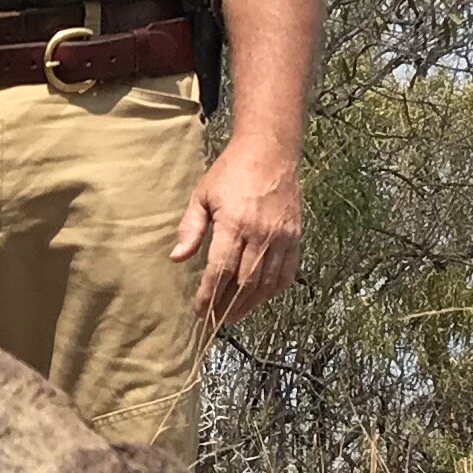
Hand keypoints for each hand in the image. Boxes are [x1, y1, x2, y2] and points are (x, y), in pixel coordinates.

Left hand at [171, 141, 301, 328]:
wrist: (270, 151)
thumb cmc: (232, 171)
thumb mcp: (203, 195)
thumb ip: (190, 228)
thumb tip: (177, 258)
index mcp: (234, 224)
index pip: (220, 271)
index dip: (209, 296)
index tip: (199, 311)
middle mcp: (261, 234)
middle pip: (243, 283)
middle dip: (227, 307)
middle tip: (213, 321)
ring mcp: (282, 237)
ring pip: (266, 283)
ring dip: (248, 304)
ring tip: (232, 316)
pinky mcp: (295, 237)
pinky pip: (286, 273)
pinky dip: (272, 291)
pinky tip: (259, 298)